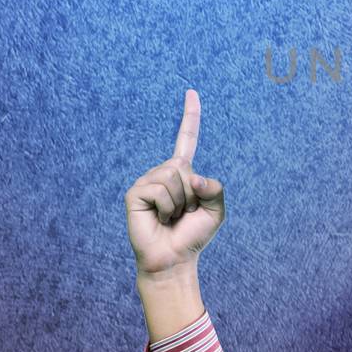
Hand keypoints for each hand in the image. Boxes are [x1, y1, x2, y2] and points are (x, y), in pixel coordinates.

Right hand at [124, 89, 225, 275]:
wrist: (174, 259)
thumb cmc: (193, 236)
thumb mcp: (216, 211)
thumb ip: (215, 188)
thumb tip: (189, 175)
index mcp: (183, 173)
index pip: (187, 139)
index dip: (190, 116)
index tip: (191, 91)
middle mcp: (163, 172)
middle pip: (185, 166)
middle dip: (192, 194)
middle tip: (183, 213)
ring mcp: (147, 181)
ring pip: (173, 177)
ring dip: (180, 203)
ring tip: (171, 217)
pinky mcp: (134, 193)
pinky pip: (160, 189)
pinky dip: (166, 207)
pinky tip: (159, 218)